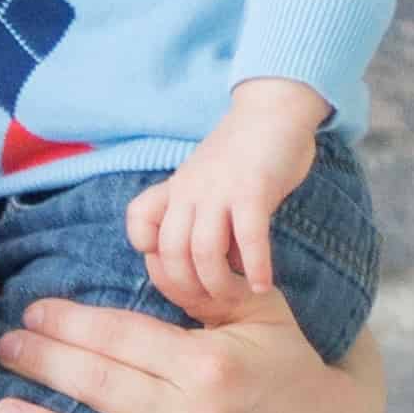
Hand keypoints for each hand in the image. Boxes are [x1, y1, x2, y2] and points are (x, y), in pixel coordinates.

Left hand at [0, 293, 384, 412]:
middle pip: (104, 386)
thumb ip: (201, 286)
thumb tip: (146, 254)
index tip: (34, 312)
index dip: (72, 322)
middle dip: (46, 363)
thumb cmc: (287, 361)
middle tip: (4, 348)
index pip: (122, 337)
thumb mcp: (258, 310)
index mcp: (208, 363)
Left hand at [125, 81, 324, 319]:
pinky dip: (255, 267)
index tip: (181, 276)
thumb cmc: (244, 152)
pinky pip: (248, 237)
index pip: (139, 223)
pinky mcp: (253, 188)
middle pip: (170, 252)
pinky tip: (262, 284)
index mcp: (175, 189)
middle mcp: (189, 190)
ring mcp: (219, 189)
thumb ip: (197, 213)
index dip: (152, 256)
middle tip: (213, 304)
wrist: (274, 108)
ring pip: (203, 251)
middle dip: (190, 289)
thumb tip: (211, 264)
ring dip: (219, 284)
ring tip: (237, 297)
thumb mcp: (204, 179)